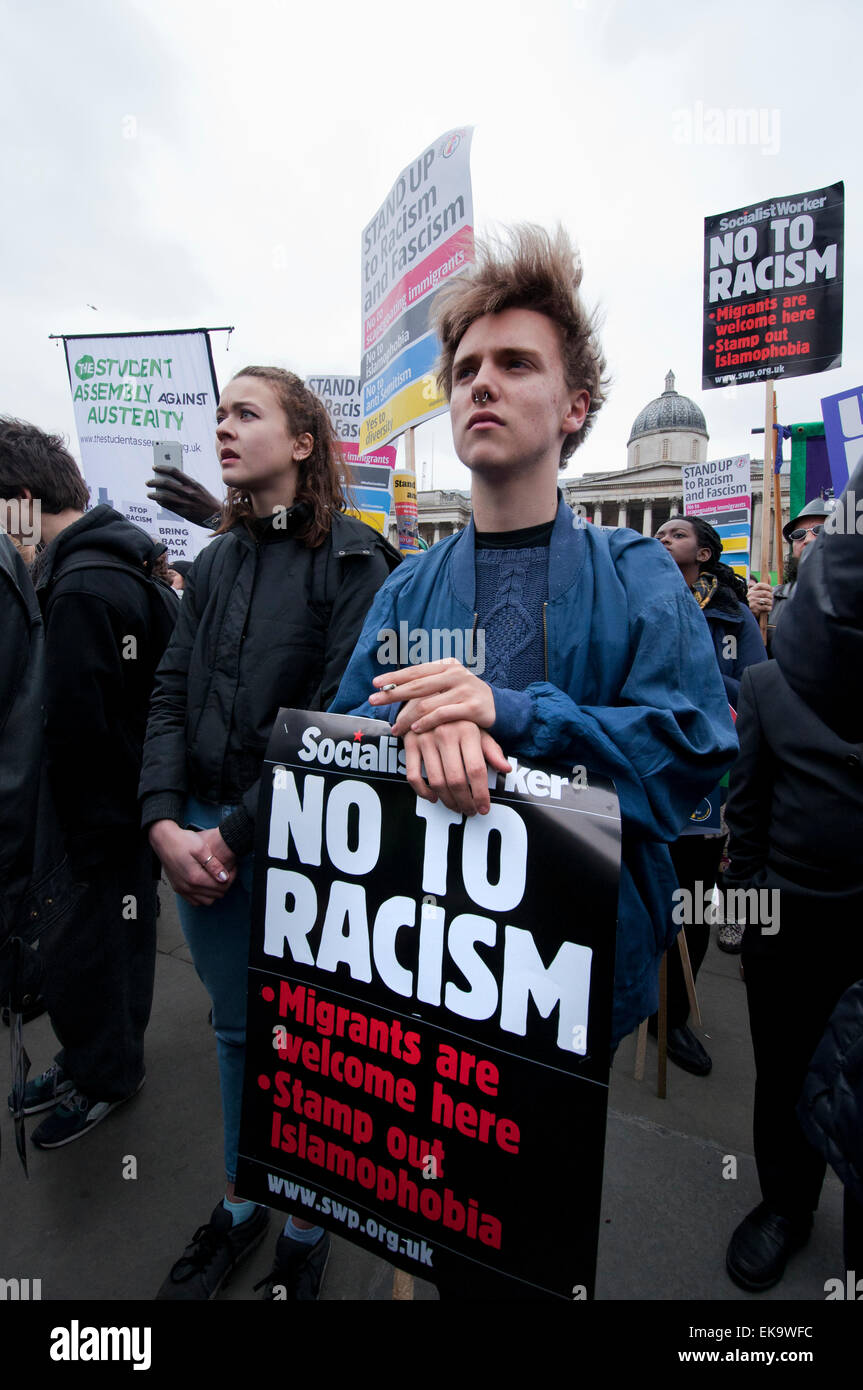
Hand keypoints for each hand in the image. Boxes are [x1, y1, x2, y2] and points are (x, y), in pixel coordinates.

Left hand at [146, 465, 221, 526]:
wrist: (218, 516)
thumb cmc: (208, 501)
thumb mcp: (199, 488)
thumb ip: (186, 484)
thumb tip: (171, 481)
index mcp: (193, 483)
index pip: (174, 471)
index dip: (162, 468)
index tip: (155, 467)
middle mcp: (188, 492)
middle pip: (166, 483)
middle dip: (154, 482)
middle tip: (148, 482)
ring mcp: (186, 502)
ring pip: (164, 496)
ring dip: (154, 494)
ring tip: (149, 494)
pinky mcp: (184, 512)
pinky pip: (169, 506)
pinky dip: (162, 503)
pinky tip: (158, 501)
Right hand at [148, 820, 235, 905]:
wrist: (164, 840)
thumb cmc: (183, 841)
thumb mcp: (201, 848)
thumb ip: (214, 865)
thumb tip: (224, 878)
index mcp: (195, 877)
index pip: (221, 887)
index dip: (231, 878)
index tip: (233, 867)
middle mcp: (188, 887)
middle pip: (215, 895)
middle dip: (225, 885)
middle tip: (227, 872)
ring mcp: (182, 889)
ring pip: (206, 901)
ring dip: (214, 892)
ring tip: (217, 878)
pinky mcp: (177, 888)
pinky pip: (194, 901)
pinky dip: (203, 896)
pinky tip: (206, 884)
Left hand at [369, 658, 495, 738]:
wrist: (499, 706)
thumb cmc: (465, 696)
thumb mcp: (448, 684)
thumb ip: (428, 683)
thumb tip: (394, 687)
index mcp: (446, 666)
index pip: (415, 670)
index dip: (394, 677)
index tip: (375, 684)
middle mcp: (455, 674)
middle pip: (417, 685)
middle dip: (393, 694)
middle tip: (373, 701)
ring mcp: (464, 690)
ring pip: (427, 703)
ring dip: (407, 717)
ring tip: (395, 728)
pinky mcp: (472, 707)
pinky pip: (443, 715)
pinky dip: (427, 723)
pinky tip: (416, 729)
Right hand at [403, 724, 510, 815]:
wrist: (428, 699)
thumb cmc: (458, 721)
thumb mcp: (478, 731)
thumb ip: (492, 750)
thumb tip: (506, 769)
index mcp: (467, 730)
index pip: (476, 770)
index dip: (481, 793)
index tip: (484, 808)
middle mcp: (445, 733)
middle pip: (456, 779)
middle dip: (465, 801)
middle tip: (470, 811)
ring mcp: (425, 738)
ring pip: (436, 781)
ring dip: (447, 800)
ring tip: (456, 807)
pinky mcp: (409, 743)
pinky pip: (414, 776)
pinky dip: (423, 791)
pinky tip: (434, 797)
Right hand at [747, 580, 772, 615]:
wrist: (745, 612)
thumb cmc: (753, 601)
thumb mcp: (755, 592)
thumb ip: (763, 585)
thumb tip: (769, 575)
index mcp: (751, 590)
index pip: (760, 585)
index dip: (768, 586)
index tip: (771, 589)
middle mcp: (751, 595)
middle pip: (765, 593)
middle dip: (770, 596)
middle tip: (771, 598)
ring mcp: (752, 602)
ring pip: (766, 600)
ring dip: (770, 602)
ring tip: (770, 604)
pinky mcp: (755, 609)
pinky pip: (766, 607)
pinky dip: (769, 608)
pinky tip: (768, 608)